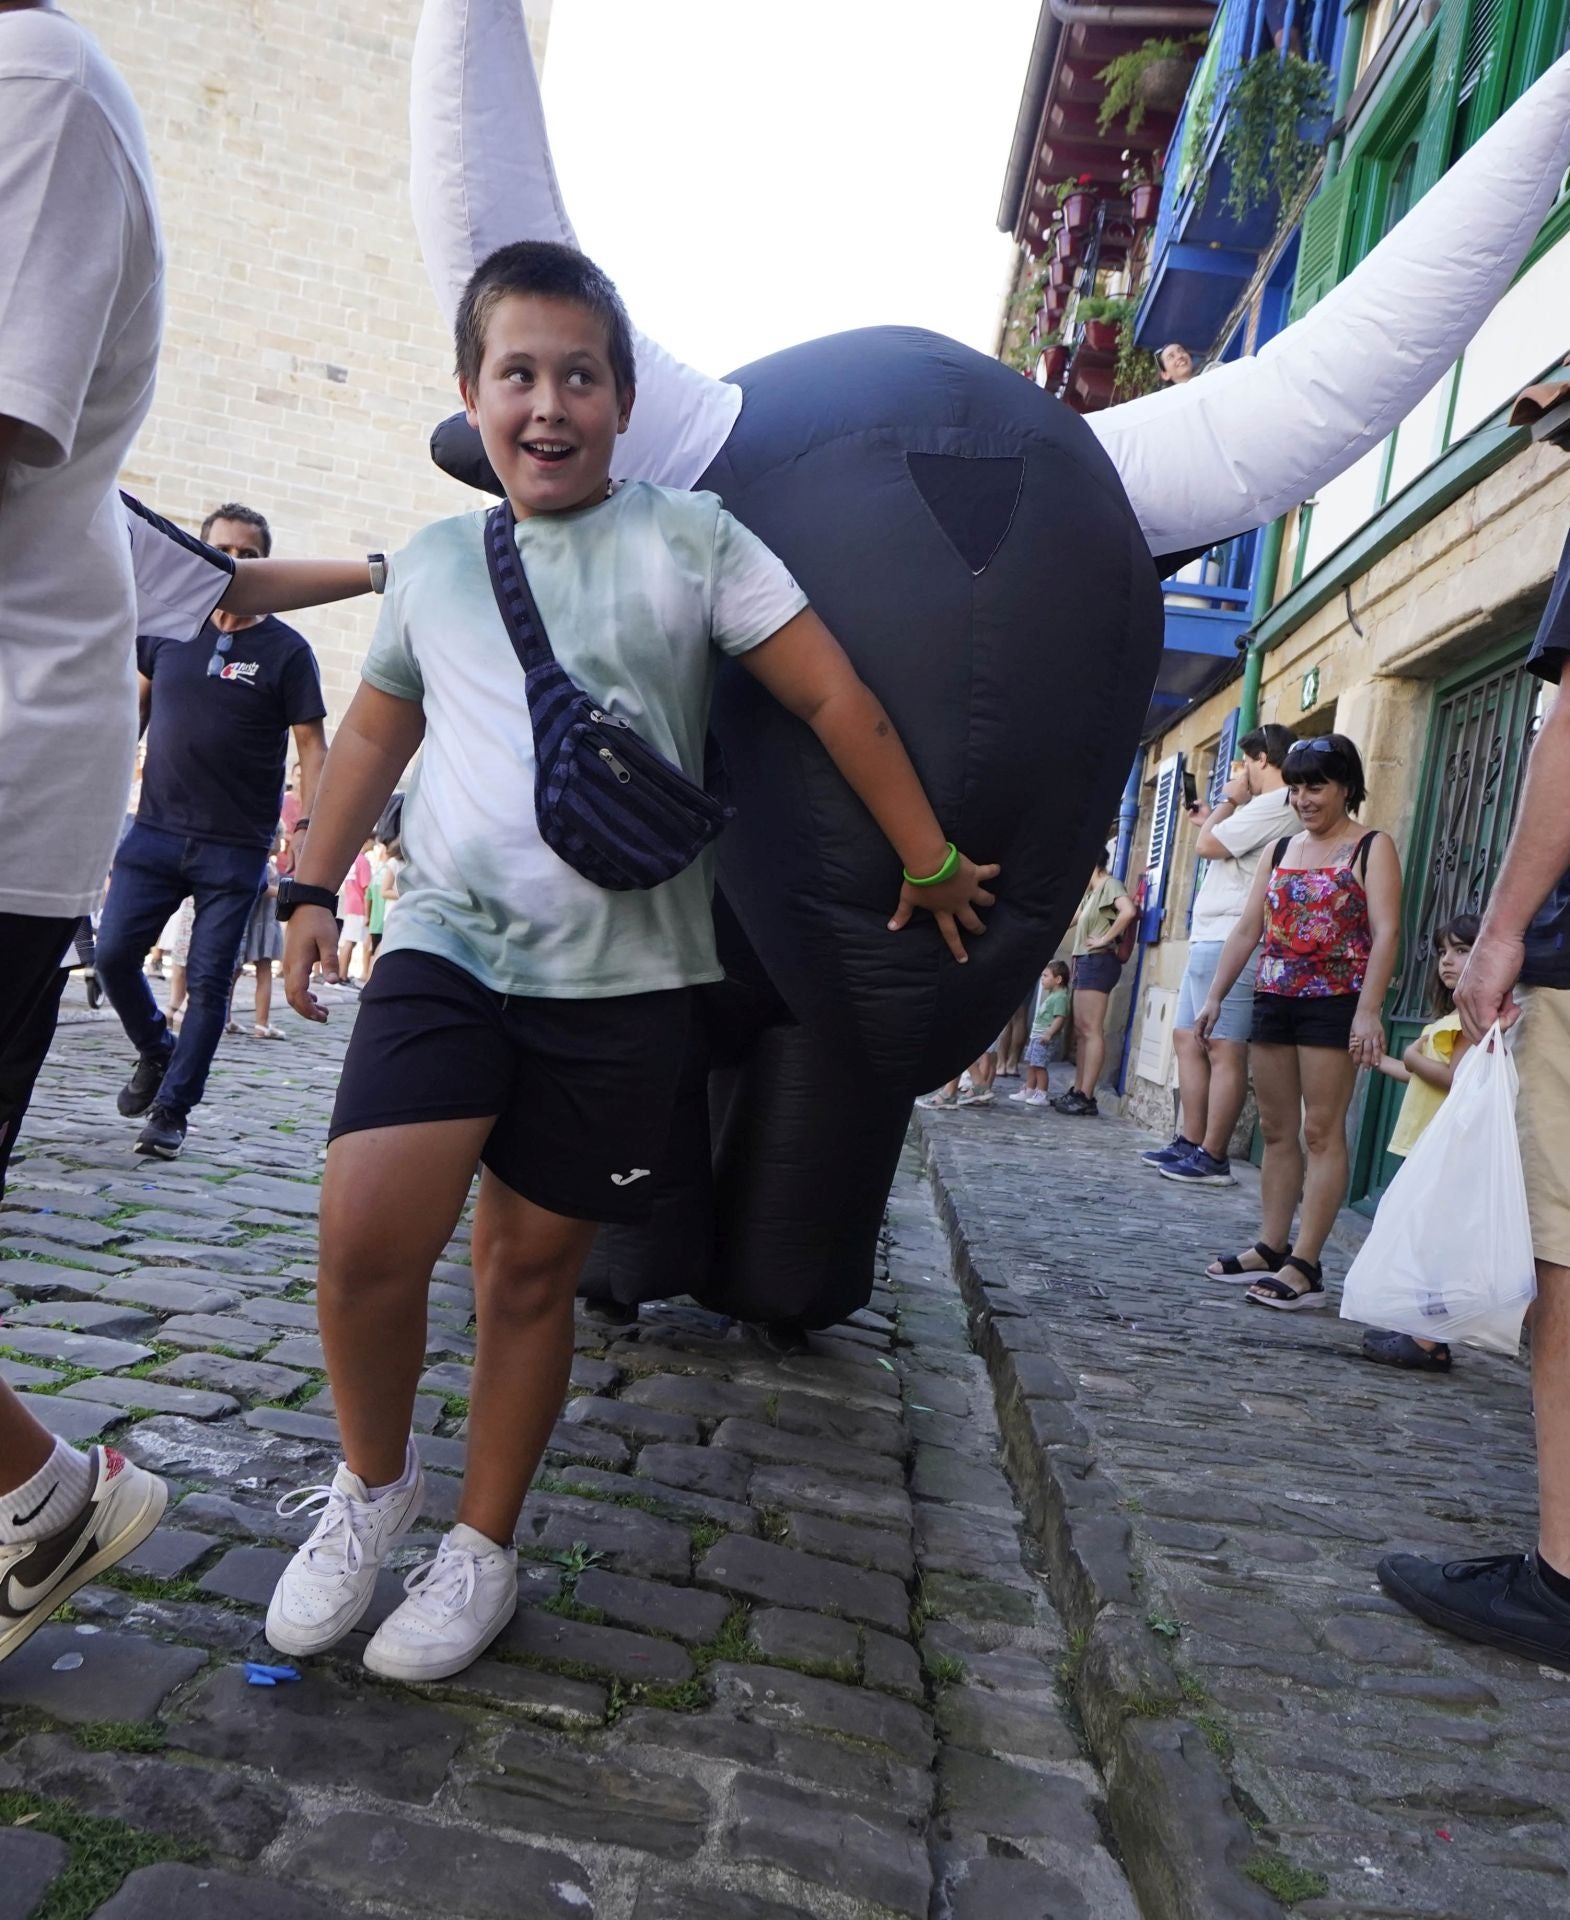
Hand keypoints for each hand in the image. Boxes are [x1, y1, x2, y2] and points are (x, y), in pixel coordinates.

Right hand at [282, 907, 340, 1022]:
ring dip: (305, 1004)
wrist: (305, 906)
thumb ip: (330, 961)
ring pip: (292, 993)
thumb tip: (334, 983)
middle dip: (306, 1011)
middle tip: (324, 1018)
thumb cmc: (318, 922)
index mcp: (297, 964)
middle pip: (292, 998)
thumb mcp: (328, 940)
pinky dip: (303, 995)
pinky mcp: (291, 962)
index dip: (307, 1009)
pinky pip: (293, 985)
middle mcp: (289, 967)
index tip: (321, 1016)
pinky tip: (316, 999)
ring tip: (323, 1013)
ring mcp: (288, 965)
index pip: (297, 994)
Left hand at [888, 853, 999, 963]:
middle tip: (982, 930)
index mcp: (944, 911)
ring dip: (988, 900)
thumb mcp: (908, 899)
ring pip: (984, 898)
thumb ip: (902, 914)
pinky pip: (988, 872)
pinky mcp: (974, 874)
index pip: (950, 934)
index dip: (957, 948)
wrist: (930, 863)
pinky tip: (998, 869)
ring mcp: (969, 889)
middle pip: (971, 920)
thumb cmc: (918, 882)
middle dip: (978, 927)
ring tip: (992, 900)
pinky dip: (993, 870)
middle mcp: (959, 903)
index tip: (964, 959)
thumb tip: (891, 928)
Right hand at [1192, 998, 1220, 1045]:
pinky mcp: (1202, 1022)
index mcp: (1198, 1022)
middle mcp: (1197, 1023)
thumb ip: (1209, 1028)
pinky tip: (1207, 1040)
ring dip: (1202, 1040)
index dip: (1201, 1042)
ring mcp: (1199, 1022)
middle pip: (1196, 1036)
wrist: (1213, 1000)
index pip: (1197, 1035)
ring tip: (1207, 1046)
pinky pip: (1201, 1031)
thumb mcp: (1213, 1019)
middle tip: (1207, 1049)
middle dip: (1201, 1043)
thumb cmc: (1214, 1008)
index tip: (1206, 1048)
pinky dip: (1203, 1036)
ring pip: (1198, 1034)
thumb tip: (1206, 1037)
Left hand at [1222, 769, 1250, 806]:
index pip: (1245, 773)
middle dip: (1241, 785)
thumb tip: (1249, 791)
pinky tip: (1230, 795)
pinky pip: (1229, 786)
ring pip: (1234, 784)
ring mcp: (1230, 782)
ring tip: (1235, 796)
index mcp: (1243, 782)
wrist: (1228, 802)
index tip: (1246, 763)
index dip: (1246, 768)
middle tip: (1241, 793)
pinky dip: (1230, 790)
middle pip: (1240, 781)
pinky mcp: (1225, 785)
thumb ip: (1249, 792)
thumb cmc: (1239, 799)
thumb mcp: (1248, 797)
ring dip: (1235, 788)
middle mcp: (1236, 780)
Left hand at [1349, 1006, 1384, 1069]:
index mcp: (1358, 1036)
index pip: (1357, 1050)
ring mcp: (1375, 1035)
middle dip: (1366, 1061)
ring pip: (1376, 1048)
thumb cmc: (1357, 1021)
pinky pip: (1383, 1042)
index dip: (1357, 1059)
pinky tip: (1383, 1055)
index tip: (1357, 1066)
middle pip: (1367, 1051)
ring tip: (1376, 1065)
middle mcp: (1367, 1036)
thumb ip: (1352, 1041)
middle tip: (1366, 1070)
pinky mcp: (1381, 1033)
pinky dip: (1383, 1049)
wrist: (1367, 1011)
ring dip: (1376, 1057)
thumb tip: (1352, 1051)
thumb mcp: (1352, 1031)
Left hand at [1455, 928, 1524, 1042]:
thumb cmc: (1498, 958)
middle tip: (1510, 1017)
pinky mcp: (1481, 998)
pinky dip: (1505, 1021)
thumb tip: (1498, 1020)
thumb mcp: (1493, 986)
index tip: (1498, 1038)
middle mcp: (1460, 1000)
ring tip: (1512, 1006)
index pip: (1468, 1027)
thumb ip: (1493, 1003)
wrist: (1499, 938)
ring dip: (1502, 1024)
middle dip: (1494, 1033)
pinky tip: (1512, 1007)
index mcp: (1461, 997)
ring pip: (1482, 1030)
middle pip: (1474, 1033)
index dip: (1484, 1036)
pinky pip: (1490, 1024)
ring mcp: (1469, 1000)